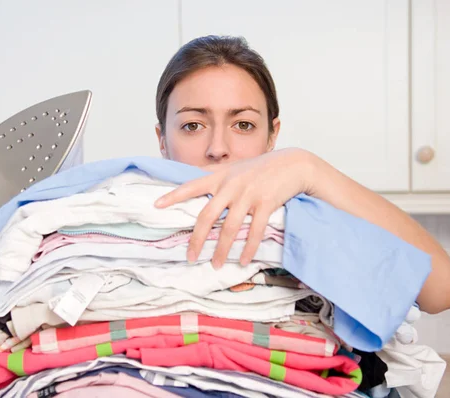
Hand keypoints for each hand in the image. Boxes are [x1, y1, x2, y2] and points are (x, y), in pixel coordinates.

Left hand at [155, 148, 314, 267]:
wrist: (293, 164)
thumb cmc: (260, 168)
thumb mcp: (234, 167)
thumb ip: (214, 174)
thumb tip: (191, 175)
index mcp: (220, 177)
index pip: (191, 186)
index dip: (173, 196)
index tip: (156, 205)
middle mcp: (231, 186)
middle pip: (207, 216)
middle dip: (197, 239)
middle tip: (189, 257)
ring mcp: (249, 195)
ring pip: (230, 228)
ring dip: (221, 250)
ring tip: (215, 265)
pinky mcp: (266, 203)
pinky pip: (255, 231)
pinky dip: (248, 248)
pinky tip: (242, 260)